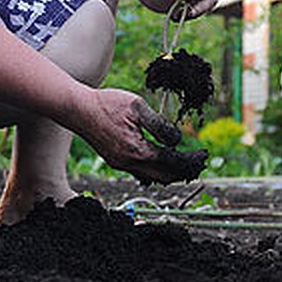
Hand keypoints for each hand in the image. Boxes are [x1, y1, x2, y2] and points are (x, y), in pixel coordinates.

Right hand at [78, 89, 207, 184]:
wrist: (78, 109)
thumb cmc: (107, 104)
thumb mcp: (138, 107)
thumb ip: (160, 125)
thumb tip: (177, 140)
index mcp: (138, 150)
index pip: (173, 162)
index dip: (191, 161)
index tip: (204, 155)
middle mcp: (129, 163)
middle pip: (165, 176)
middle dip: (185, 171)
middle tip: (199, 162)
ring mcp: (121, 165)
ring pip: (153, 178)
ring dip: (172, 173)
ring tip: (186, 164)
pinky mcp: (116, 161)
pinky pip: (141, 173)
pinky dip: (157, 171)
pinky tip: (162, 162)